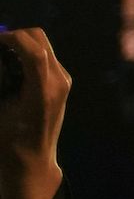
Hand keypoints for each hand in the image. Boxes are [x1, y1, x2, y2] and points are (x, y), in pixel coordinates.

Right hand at [0, 27, 68, 171]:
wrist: (32, 162)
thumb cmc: (8, 143)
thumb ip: (0, 80)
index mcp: (43, 90)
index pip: (34, 50)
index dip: (11, 38)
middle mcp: (59, 81)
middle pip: (39, 39)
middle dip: (14, 36)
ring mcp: (63, 80)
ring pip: (42, 44)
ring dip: (20, 44)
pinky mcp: (62, 82)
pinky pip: (44, 56)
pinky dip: (27, 52)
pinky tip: (10, 64)